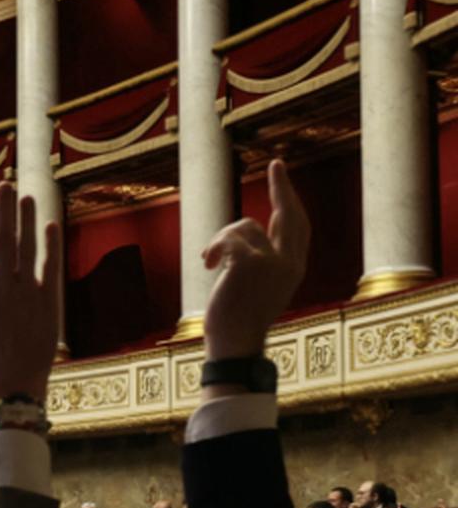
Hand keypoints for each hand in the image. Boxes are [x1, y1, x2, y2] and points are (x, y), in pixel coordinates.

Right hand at [0, 181, 60, 402]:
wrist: (16, 378)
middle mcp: (4, 287)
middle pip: (3, 240)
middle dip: (4, 211)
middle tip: (5, 185)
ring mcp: (28, 292)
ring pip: (27, 248)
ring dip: (27, 220)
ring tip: (27, 197)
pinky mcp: (48, 300)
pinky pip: (50, 266)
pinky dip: (50, 245)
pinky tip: (50, 225)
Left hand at [202, 159, 308, 363]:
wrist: (234, 343)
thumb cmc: (239, 320)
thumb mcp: (260, 287)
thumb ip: (264, 260)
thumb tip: (252, 231)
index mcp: (294, 268)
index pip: (297, 226)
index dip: (291, 203)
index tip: (284, 183)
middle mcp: (290, 262)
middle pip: (289, 213)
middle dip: (282, 186)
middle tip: (277, 164)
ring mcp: (273, 261)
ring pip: (244, 226)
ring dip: (221, 240)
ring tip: (212, 263)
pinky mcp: (251, 262)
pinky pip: (230, 238)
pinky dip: (215, 248)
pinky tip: (209, 266)